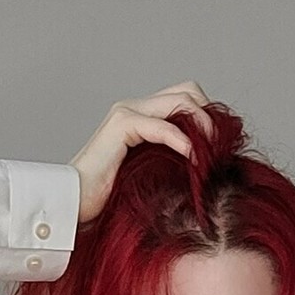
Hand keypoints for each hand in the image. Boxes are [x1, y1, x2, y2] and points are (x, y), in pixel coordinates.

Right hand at [70, 84, 215, 225]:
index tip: (221, 147)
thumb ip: (173, 165)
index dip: (207, 117)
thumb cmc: (109, 200)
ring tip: (212, 153)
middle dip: (209, 115)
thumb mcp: (152, 179)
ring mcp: (127, 112)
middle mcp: (136, 108)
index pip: (186, 98)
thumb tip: (208, 172)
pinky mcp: (122, 125)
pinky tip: (193, 157)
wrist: (73, 204)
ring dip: (203, 124)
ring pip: (180, 100)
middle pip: (188, 90)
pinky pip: (163, 125)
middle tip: (221, 147)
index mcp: (143, 118)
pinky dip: (183, 140)